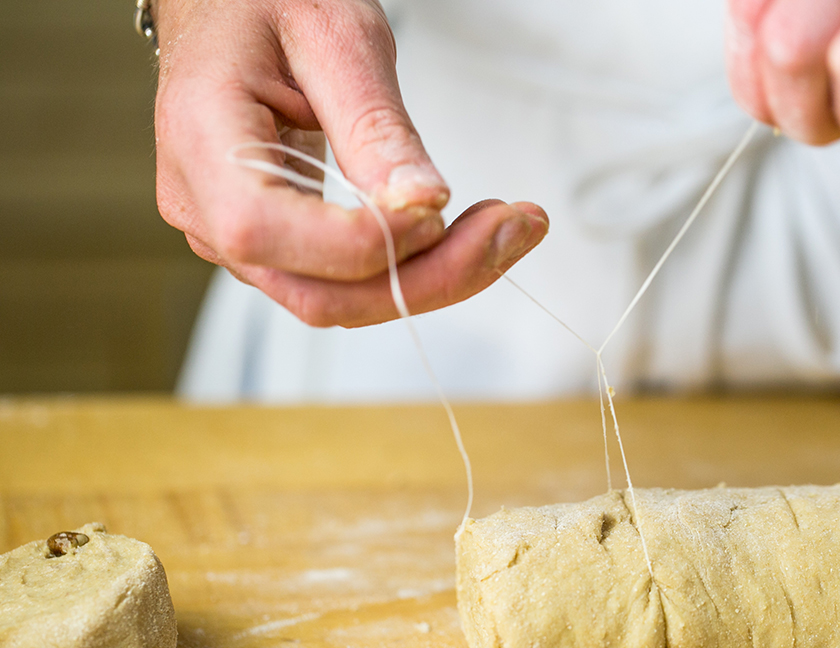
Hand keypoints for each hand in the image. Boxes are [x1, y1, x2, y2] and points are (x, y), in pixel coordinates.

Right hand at [153, 0, 547, 327]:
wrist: (232, 4)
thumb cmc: (267, 1)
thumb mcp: (333, 37)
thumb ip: (374, 126)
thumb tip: (423, 202)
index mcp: (201, 143)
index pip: (268, 231)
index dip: (366, 240)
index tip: (444, 208)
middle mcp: (206, 210)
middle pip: (319, 294)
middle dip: (428, 277)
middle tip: (513, 231)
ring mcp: (237, 237)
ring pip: (343, 301)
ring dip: (436, 277)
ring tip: (509, 229)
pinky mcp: (279, 244)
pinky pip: (348, 282)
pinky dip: (417, 266)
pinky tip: (470, 235)